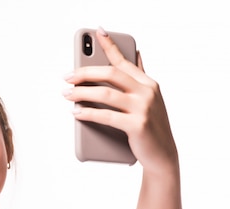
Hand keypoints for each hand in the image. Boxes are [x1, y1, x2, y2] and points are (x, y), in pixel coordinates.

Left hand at [64, 27, 178, 174]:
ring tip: (66, 94)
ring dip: (81, 93)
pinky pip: (106, 116)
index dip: (110, 45)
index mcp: (148, 83)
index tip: (97, 32)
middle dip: (85, 73)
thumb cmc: (150, 128)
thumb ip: (139, 79)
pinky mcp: (137, 125)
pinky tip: (76, 113)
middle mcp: (147, 92)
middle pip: (110, 74)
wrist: (162, 156)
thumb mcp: (149, 100)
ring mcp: (143, 108)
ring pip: (105, 94)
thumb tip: (135, 54)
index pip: (124, 60)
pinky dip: (88, 113)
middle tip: (67, 76)